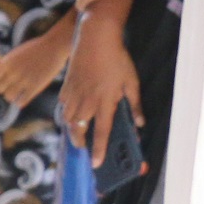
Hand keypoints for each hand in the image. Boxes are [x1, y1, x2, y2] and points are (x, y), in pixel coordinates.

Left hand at [0, 21, 73, 107]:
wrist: (55, 46)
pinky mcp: (36, 87)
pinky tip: (25, 97)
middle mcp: (13, 72)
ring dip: (12, 96)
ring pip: (8, 97)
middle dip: (3, 89)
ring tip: (18, 93)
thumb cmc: (36, 49)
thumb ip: (6, 65)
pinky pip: (22, 101)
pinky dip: (21, 101)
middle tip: (10, 87)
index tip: (2, 80)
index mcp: (6, 63)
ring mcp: (24, 80)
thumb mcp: (16, 54)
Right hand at [59, 19, 140, 165]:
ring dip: (72, 129)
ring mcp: (75, 94)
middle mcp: (88, 100)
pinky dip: (66, 113)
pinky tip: (71, 113)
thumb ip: (135, 105)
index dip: (99, 149)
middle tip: (83, 148)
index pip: (103, 131)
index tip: (96, 163)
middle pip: (78, 129)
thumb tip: (139, 123)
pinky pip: (63, 105)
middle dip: (79, 142)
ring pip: (68, 119)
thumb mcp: (131, 81)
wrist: (95, 39)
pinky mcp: (67, 86)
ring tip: (77, 133)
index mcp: (106, 101)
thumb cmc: (116, 59)